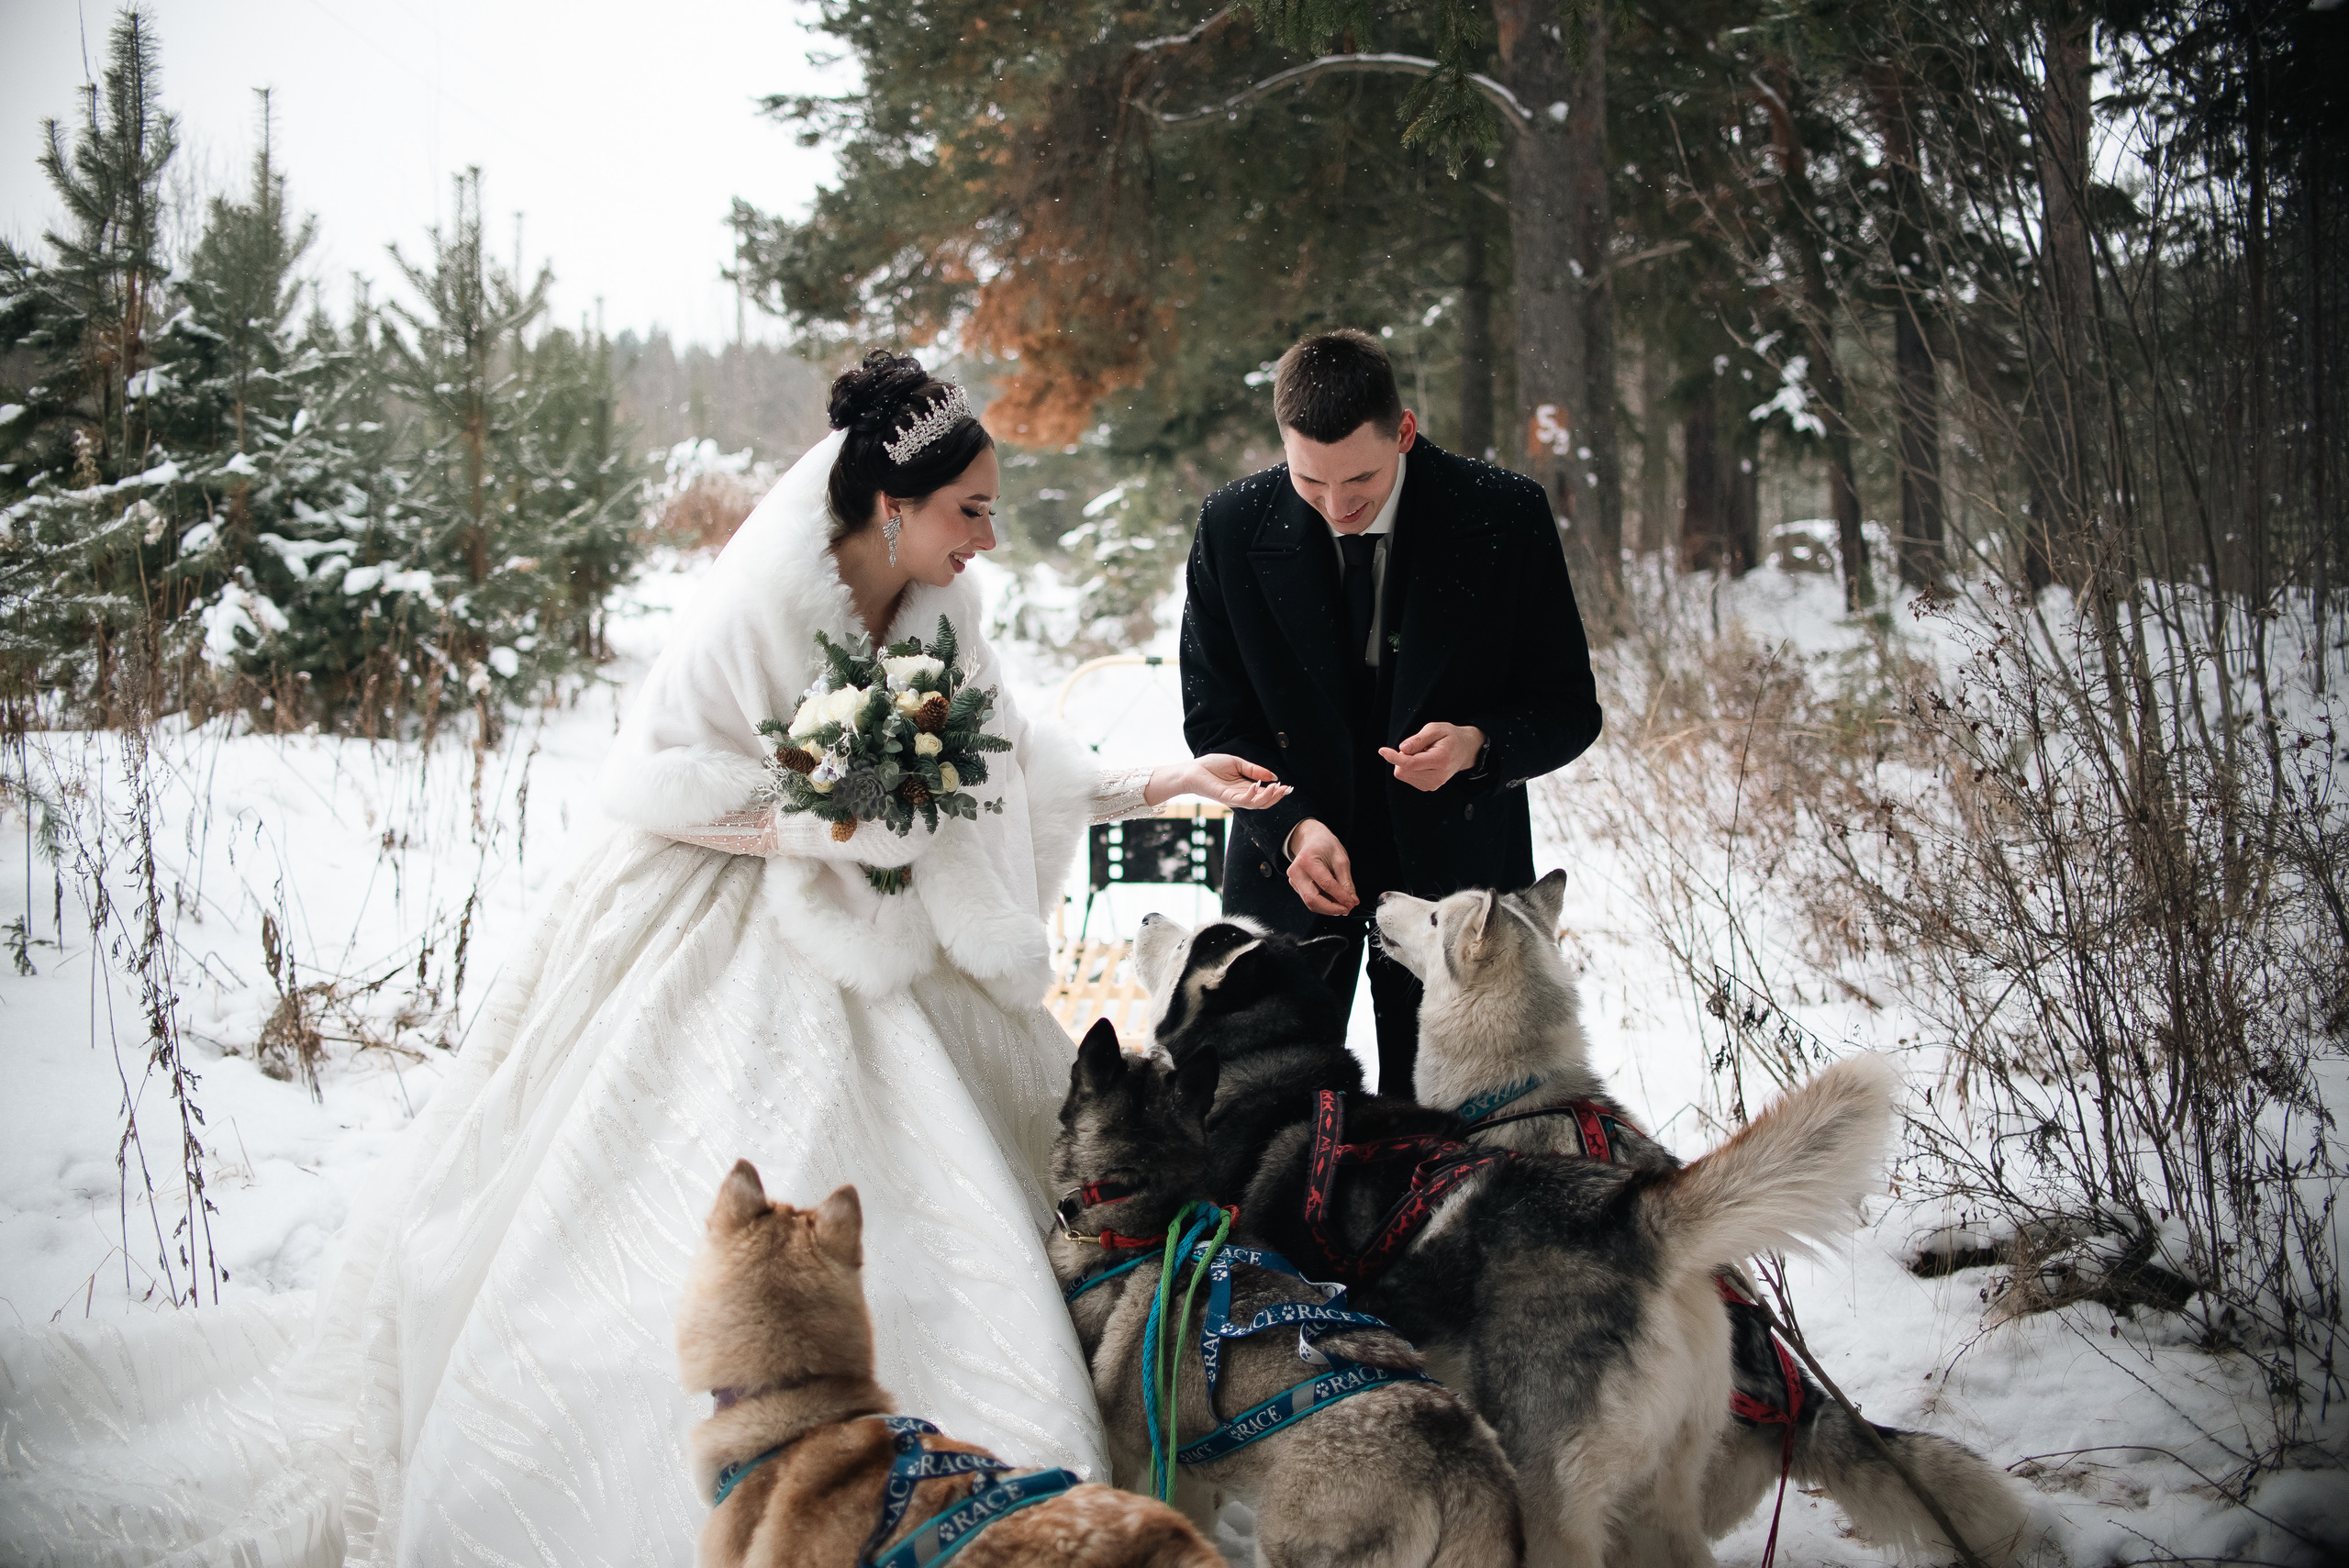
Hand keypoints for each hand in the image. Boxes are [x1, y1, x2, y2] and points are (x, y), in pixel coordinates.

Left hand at [1148, 754, 1290, 810]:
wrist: (1192, 770)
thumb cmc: (1211, 766)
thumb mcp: (1238, 763)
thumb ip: (1254, 770)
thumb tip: (1273, 776)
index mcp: (1245, 788)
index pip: (1264, 793)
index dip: (1277, 791)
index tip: (1289, 787)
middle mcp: (1241, 796)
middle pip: (1263, 802)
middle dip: (1277, 797)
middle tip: (1288, 790)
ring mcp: (1234, 799)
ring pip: (1256, 804)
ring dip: (1268, 797)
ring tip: (1278, 788)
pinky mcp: (1226, 798)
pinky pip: (1242, 800)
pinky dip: (1252, 795)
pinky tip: (1259, 785)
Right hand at [1285, 818, 1357, 916]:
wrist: (1312, 840)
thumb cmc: (1326, 846)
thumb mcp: (1341, 859)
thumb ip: (1346, 881)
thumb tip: (1351, 901)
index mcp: (1306, 860)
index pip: (1325, 885)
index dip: (1341, 897)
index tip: (1352, 903)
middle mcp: (1296, 872)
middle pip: (1312, 899)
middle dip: (1332, 908)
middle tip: (1347, 909)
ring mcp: (1294, 880)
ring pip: (1311, 903)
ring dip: (1329, 908)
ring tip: (1343, 905)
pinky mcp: (1296, 886)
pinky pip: (1310, 900)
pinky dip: (1324, 904)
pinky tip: (1334, 900)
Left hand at [1378, 722, 1485, 792]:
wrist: (1465, 750)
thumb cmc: (1450, 737)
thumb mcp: (1435, 729)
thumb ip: (1418, 739)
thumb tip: (1402, 749)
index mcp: (1440, 760)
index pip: (1410, 763)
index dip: (1393, 757)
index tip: (1382, 750)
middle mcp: (1438, 776)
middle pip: (1403, 770)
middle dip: (1402, 757)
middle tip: (1417, 746)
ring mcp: (1433, 784)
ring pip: (1404, 774)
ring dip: (1406, 762)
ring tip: (1423, 754)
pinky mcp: (1429, 787)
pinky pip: (1408, 777)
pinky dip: (1410, 768)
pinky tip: (1423, 761)